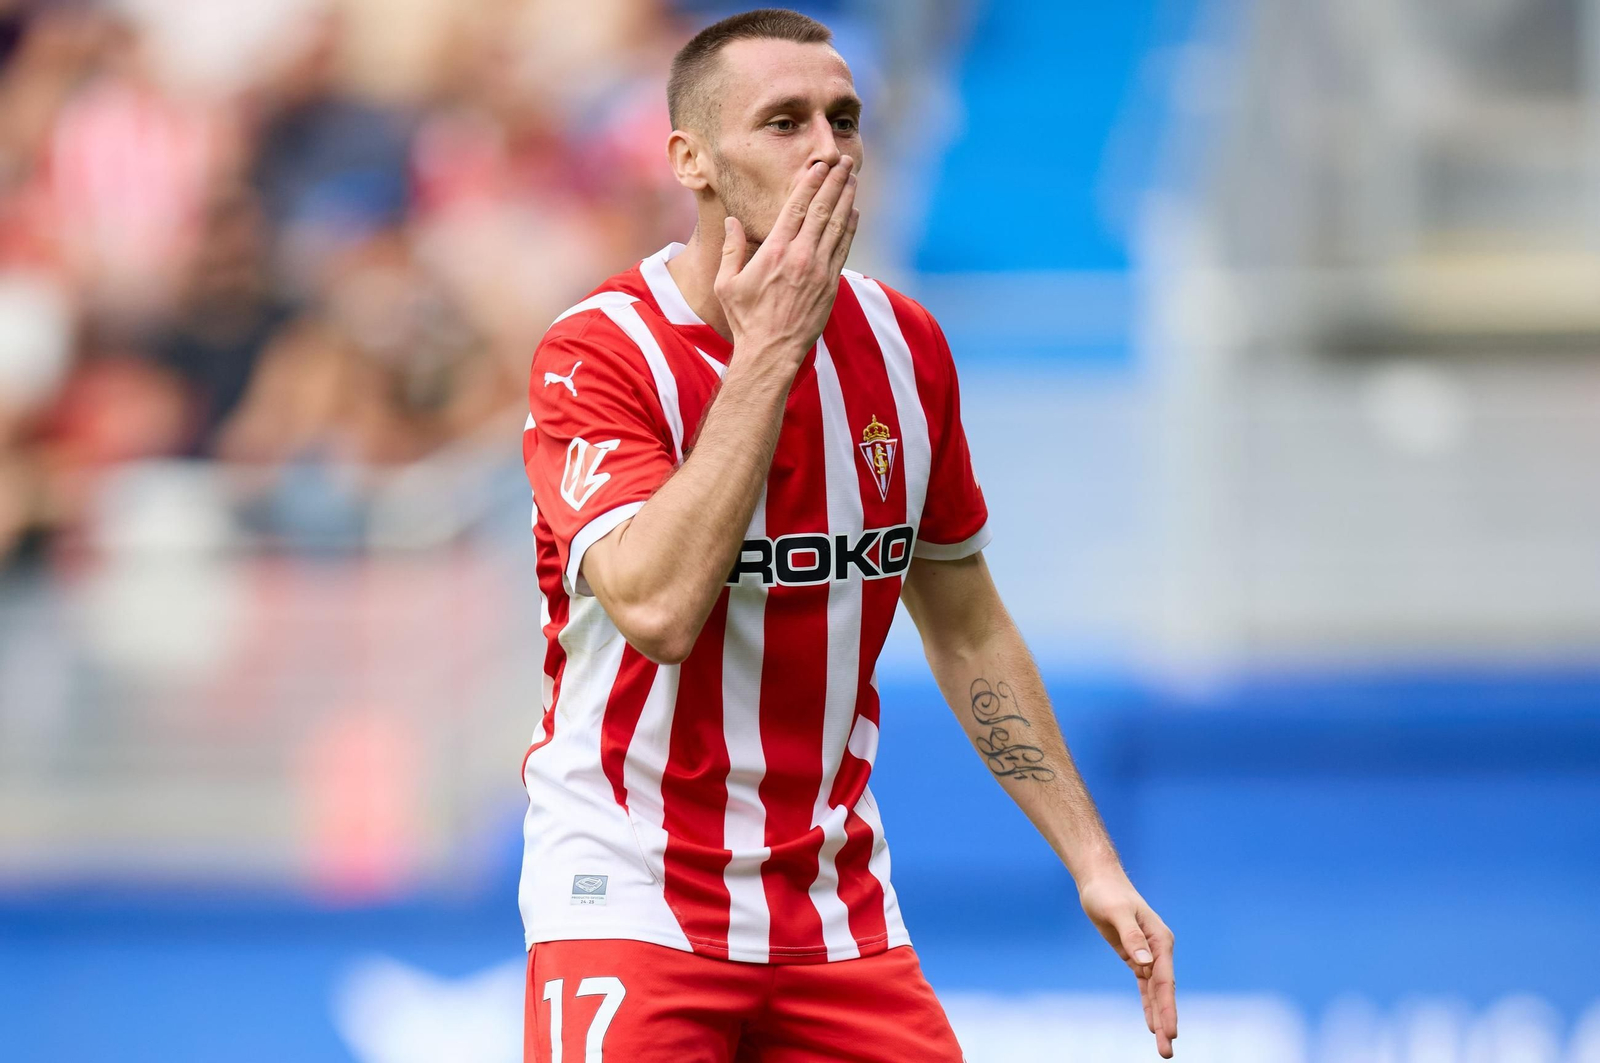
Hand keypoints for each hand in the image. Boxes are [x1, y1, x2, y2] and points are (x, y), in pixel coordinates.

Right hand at [714, 156, 859, 362]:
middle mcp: (800, 256)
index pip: (797, 208)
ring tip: (854, 179)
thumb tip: (732, 222)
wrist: (771, 352)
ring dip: (847, 199)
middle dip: (835, 182)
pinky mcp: (830, 285)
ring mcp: (819, 271)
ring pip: (837, 226)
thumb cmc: (745, 319)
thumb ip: (731, 249)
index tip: (819, 165)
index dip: (810, 183)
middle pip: (823, 210)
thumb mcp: (726, 283)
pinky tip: (854, 212)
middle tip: (845, 161)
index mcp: (774, 251)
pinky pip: (843, 249)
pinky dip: (850, 228)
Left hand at [1078, 871, 1177, 1056]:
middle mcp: (1159, 950)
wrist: (1100, 882)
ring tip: (1164, 1047)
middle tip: (1167, 1050)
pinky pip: (1144, 986)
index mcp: (1160, 940)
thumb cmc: (1108, 894)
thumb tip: (1145, 963)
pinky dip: (1148, 1004)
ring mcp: (1148, 955)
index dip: (1166, 1007)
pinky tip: (1152, 1025)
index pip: (1164, 980)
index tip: (1171, 1031)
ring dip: (1160, 1018)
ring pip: (1155, 992)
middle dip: (1166, 1021)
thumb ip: (1131, 937)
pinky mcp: (1135, 957)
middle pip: (1163, 991)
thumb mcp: (1116, 913)